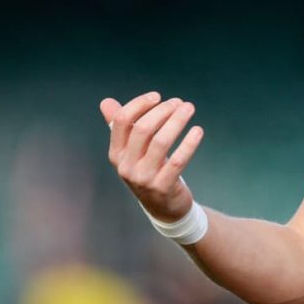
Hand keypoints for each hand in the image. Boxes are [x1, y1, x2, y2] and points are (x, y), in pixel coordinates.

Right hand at [100, 91, 204, 221]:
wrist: (162, 207)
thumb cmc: (147, 171)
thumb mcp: (131, 152)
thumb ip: (121, 127)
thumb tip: (106, 102)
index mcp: (116, 154)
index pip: (122, 121)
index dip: (139, 104)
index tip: (157, 96)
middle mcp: (126, 166)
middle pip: (143, 129)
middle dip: (163, 110)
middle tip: (180, 102)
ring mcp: (144, 178)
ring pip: (161, 142)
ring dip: (177, 121)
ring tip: (189, 108)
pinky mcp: (163, 187)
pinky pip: (177, 161)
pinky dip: (189, 143)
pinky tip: (197, 130)